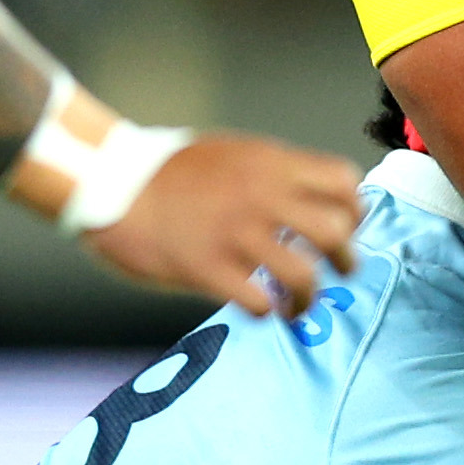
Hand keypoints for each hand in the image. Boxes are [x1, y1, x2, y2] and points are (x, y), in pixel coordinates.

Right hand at [84, 132, 360, 317]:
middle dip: (346, 260)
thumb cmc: (168, 171)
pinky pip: (260, 303)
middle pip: (337, 233)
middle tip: (339, 272)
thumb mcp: (232, 153)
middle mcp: (262, 196)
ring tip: (299, 305)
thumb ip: (274, 174)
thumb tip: (312, 201)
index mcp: (270, 163)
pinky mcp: (207, 269)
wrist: (109, 181)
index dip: (354, 210)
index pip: (344, 182)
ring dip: (310, 297)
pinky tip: (258, 308)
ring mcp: (236, 234)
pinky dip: (267, 311)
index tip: (345, 227)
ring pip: (305, 275)